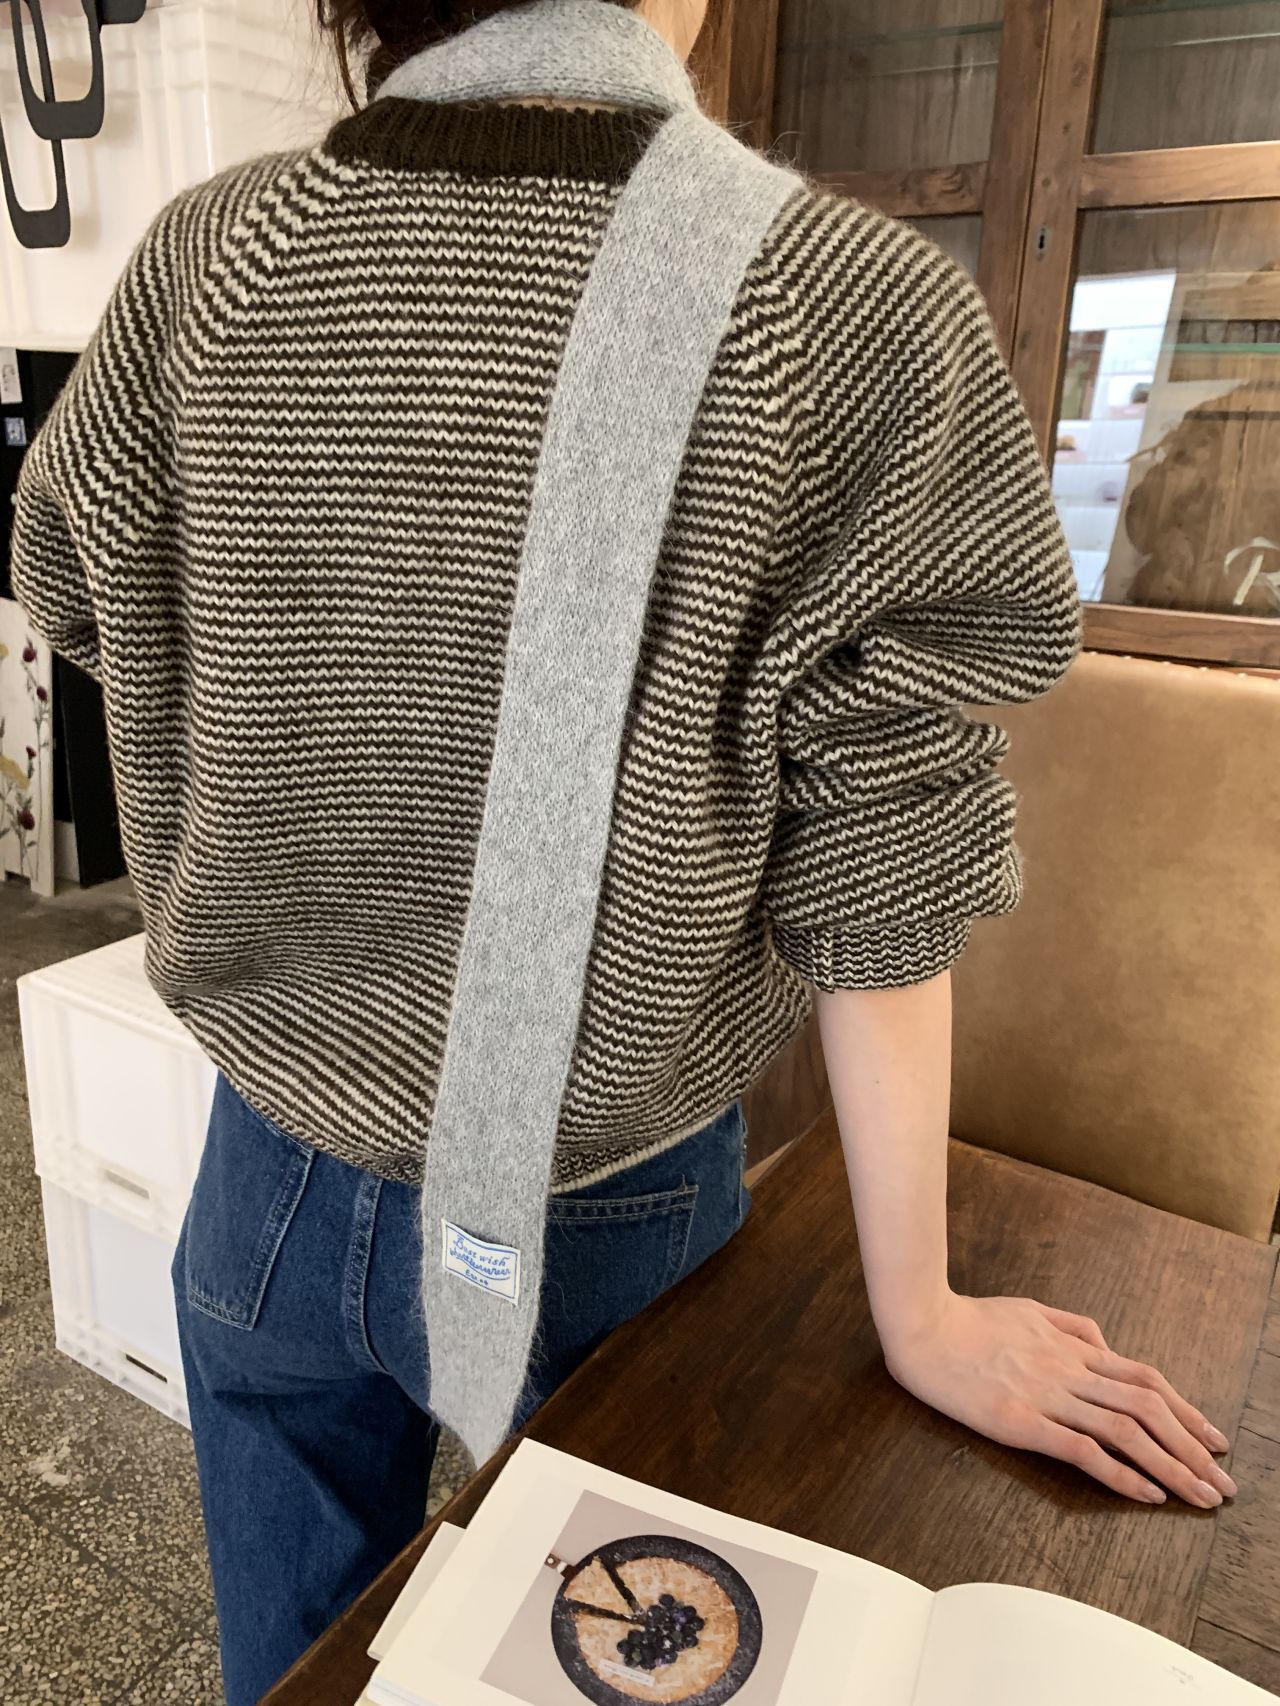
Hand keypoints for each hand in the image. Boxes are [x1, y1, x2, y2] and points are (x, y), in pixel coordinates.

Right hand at [881, 1291, 1236, 1507]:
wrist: (922, 1324)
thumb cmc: (969, 1317)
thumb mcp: (1030, 1308)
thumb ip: (1070, 1325)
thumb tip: (1105, 1345)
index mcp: (1071, 1347)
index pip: (1144, 1379)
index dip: (1185, 1409)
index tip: (1212, 1438)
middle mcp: (1069, 1371)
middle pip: (1147, 1407)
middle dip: (1192, 1446)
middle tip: (1221, 1482)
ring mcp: (1047, 1396)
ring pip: (1124, 1430)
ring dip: (1170, 1465)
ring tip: (1199, 1495)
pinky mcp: (1021, 1421)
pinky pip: (1082, 1449)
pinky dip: (1120, 1473)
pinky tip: (1145, 1494)